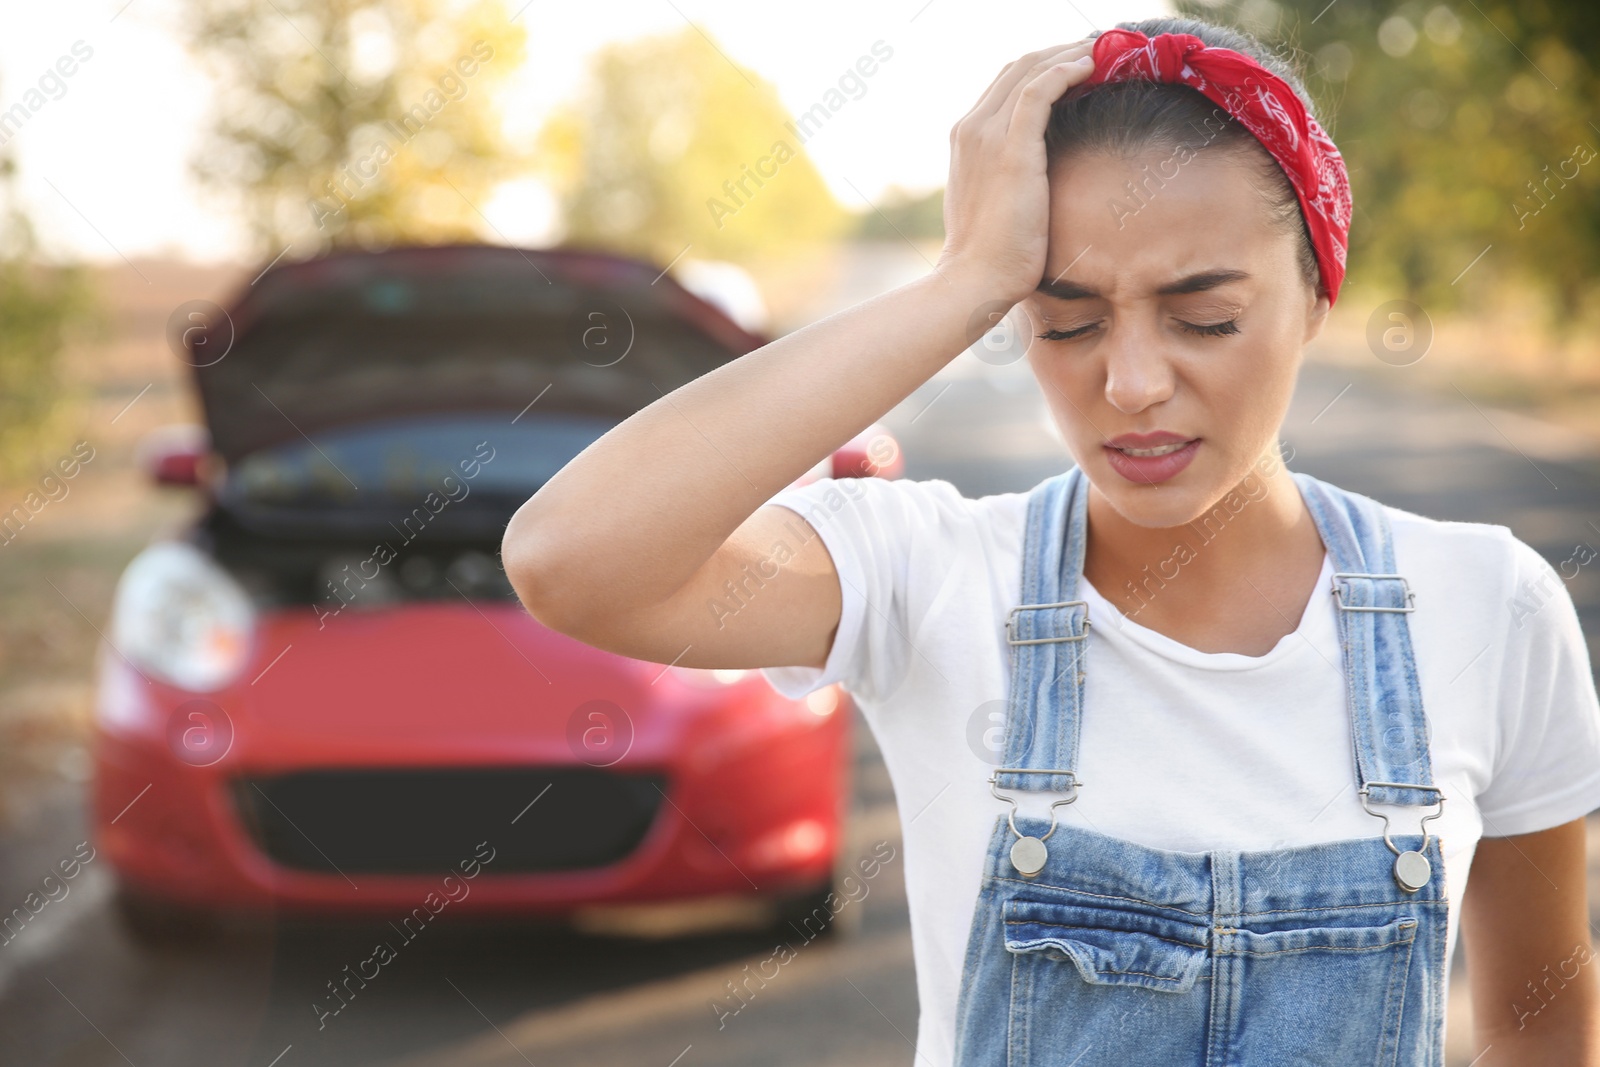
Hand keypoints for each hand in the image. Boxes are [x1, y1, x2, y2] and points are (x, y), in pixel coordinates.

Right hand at [935, 39, 1098, 304]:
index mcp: (965, 139)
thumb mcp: (994, 205)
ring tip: (1104, 50)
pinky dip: (1067, 69)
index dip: (1043, 66)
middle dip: (1059, 51)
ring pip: (1030, 70)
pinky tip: (1092, 65)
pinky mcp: (1012, 149)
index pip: (1005, 85)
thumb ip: (1007, 180)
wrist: (974, 280)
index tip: (1078, 64)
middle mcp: (971, 129)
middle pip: (1017, 68)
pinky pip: (1040, 89)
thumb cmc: (990, 256)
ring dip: (1069, 53)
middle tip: (1099, 49)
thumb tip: (1037, 183)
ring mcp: (988, 136)